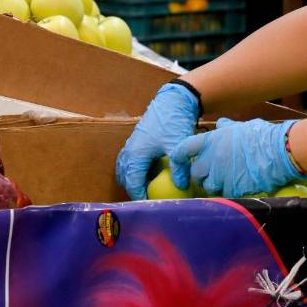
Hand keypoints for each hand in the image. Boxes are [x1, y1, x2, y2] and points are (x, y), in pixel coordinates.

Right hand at [115, 82, 199, 199]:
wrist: (172, 100)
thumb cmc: (173, 121)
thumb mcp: (177, 145)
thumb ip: (179, 167)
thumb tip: (181, 187)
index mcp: (136, 154)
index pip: (132, 183)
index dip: (139, 197)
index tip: (150, 207)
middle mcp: (130, 150)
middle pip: (125, 178)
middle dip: (134, 190)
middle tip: (149, 200)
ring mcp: (131, 144)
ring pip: (125, 169)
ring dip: (133, 180)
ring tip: (148, 189)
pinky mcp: (136, 140)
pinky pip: (129, 161)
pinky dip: (135, 170)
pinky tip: (150, 173)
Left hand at [171, 118, 305, 197]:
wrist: (279, 151)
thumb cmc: (262, 136)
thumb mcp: (241, 127)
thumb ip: (227, 128)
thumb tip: (220, 125)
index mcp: (211, 140)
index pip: (183, 149)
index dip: (178, 159)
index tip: (179, 167)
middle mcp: (212, 158)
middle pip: (195, 173)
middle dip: (202, 175)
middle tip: (214, 173)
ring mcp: (221, 175)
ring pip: (209, 186)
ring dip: (216, 185)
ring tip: (230, 179)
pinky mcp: (233, 189)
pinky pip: (225, 195)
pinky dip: (229, 192)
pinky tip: (240, 185)